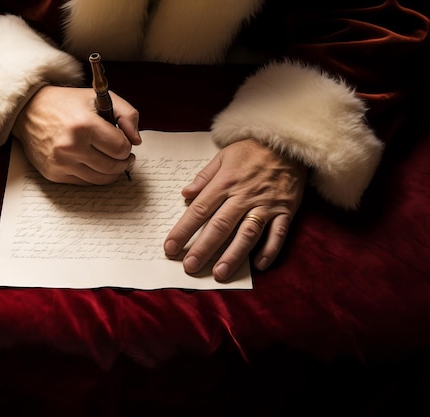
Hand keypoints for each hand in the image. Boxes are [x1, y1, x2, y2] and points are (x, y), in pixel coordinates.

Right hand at [12, 85, 140, 184]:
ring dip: (111, 172)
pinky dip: (93, 175)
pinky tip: (93, 163)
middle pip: (113, 167)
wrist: (28, 111)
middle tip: (123, 156)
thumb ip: (127, 114)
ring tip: (112, 161)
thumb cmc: (66, 103)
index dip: (127, 146)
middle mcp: (71, 147)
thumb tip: (137, 141)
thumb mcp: (99, 98)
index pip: (121, 149)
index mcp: (84, 125)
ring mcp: (61, 163)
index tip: (123, 142)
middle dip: (123, 162)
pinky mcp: (54, 174)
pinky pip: (84, 183)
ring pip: (101, 179)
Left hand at [164, 139, 306, 281]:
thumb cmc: (253, 150)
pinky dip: (269, 250)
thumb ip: (204, 177)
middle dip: (203, 248)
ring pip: (247, 233)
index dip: (184, 230)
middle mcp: (244, 196)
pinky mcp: (286, 210)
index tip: (170, 247)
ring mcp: (266, 204)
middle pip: (220, 226)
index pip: (200, 210)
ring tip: (219, 273)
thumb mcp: (224, 155)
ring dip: (233, 255)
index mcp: (226, 182)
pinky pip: (278, 233)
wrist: (290, 142)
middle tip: (190, 266)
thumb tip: (185, 194)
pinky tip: (258, 266)